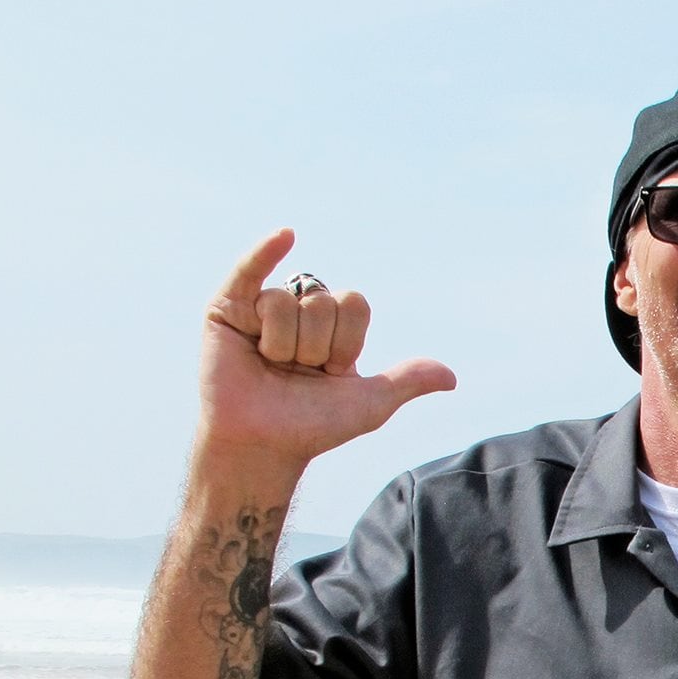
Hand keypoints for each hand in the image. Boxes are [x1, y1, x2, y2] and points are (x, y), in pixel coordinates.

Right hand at [196, 228, 455, 478]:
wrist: (263, 444)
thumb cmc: (311, 426)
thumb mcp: (369, 404)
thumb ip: (406, 381)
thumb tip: (451, 378)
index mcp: (334, 330)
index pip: (355, 304)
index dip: (347, 341)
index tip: (332, 371)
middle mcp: (300, 313)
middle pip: (324, 302)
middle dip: (313, 346)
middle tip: (294, 372)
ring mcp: (262, 308)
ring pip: (286, 302)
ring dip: (283, 344)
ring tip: (269, 365)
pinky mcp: (226, 309)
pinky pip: (249, 270)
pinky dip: (263, 251)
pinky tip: (285, 234)